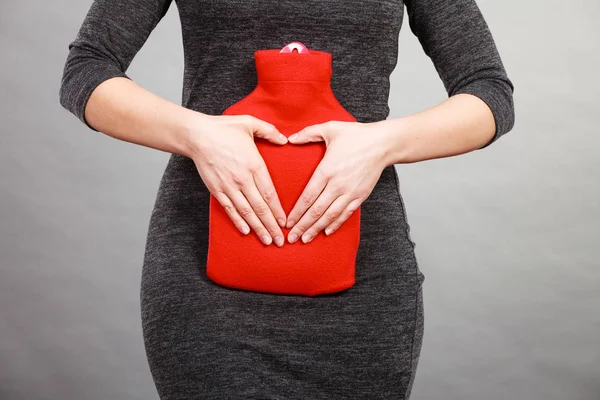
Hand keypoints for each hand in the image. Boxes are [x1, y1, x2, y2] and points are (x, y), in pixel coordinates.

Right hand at [189, 114, 287, 246]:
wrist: (197, 135)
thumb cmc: (224, 128)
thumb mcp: (250, 123)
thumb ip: (269, 131)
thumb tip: (285, 139)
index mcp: (254, 165)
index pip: (269, 193)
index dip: (278, 210)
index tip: (285, 222)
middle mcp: (243, 179)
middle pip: (260, 208)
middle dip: (271, 226)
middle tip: (280, 241)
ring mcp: (229, 186)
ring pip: (246, 212)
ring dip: (257, 228)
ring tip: (267, 241)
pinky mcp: (217, 189)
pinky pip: (230, 209)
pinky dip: (238, 221)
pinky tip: (246, 231)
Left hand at [285, 120, 390, 242]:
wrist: (384, 144)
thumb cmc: (356, 135)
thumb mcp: (330, 128)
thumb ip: (308, 133)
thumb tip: (289, 138)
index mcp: (327, 170)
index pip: (308, 196)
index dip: (297, 212)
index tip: (287, 222)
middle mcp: (338, 185)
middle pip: (317, 210)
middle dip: (303, 226)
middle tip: (291, 238)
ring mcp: (350, 192)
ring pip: (330, 216)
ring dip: (316, 229)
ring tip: (305, 240)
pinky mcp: (361, 196)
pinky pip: (346, 214)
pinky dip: (335, 224)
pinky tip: (326, 232)